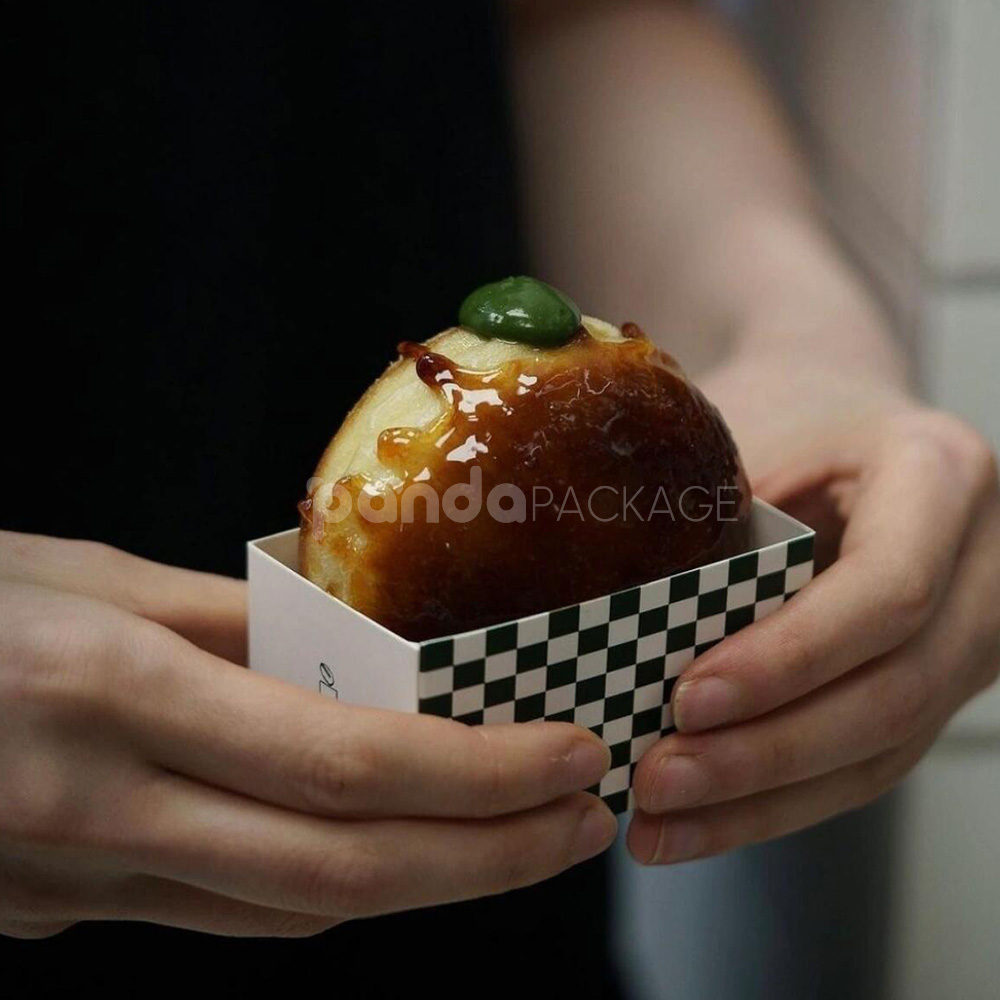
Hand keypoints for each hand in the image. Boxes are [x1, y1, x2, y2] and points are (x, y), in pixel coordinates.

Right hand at [0, 539, 615, 938]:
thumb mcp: (88, 578)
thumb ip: (228, 616)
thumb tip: (353, 633)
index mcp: (111, 692)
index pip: (343, 763)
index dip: (477, 773)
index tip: (567, 752)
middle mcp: (94, 810)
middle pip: (340, 870)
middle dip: (488, 856)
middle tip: (583, 821)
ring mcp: (69, 885)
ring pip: (291, 913)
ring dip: (420, 883)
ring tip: (509, 834)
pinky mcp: (54, 916)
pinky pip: (224, 920)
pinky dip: (323, 890)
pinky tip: (379, 853)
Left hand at [627, 368, 999, 864]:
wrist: (839, 407)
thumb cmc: (785, 411)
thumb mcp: (749, 433)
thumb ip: (708, 523)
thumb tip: (605, 632)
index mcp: (941, 476)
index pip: (887, 590)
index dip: (790, 658)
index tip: (688, 698)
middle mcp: (985, 564)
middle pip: (894, 691)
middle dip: (768, 751)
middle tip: (657, 779)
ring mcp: (973, 634)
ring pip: (882, 748)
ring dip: (764, 799)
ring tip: (660, 824)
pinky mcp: (935, 682)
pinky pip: (866, 761)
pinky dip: (779, 800)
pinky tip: (699, 823)